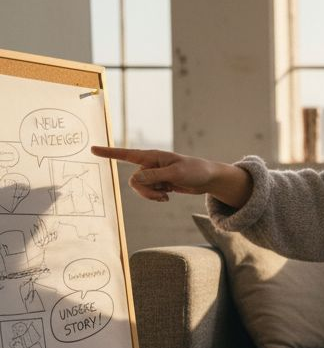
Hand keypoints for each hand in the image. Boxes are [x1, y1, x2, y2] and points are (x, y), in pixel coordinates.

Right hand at [91, 145, 225, 201]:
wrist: (207, 179)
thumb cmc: (194, 171)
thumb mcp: (176, 173)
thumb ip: (155, 176)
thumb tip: (135, 179)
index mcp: (152, 156)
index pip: (126, 154)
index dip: (109, 153)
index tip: (92, 149)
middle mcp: (149, 164)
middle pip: (134, 181)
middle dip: (145, 191)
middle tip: (163, 193)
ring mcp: (153, 175)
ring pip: (140, 189)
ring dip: (152, 195)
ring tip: (167, 194)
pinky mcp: (157, 184)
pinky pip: (148, 194)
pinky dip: (156, 197)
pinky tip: (168, 196)